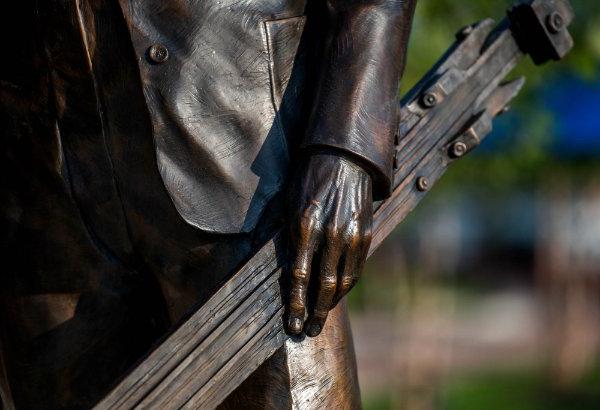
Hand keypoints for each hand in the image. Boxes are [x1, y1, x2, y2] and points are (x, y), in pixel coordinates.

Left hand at [287, 152, 371, 336]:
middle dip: (313, 311)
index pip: (298, 275)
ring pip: (342, 281)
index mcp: (305, 225)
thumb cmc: (309, 179)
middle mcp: (330, 233)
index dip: (295, 303)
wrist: (344, 157)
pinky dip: (346, 286)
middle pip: (322, 284)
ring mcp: (351, 234)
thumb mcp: (288, 203)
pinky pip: (356, 268)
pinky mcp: (365, 233)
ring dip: (330, 304)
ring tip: (321, 318)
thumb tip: (283, 270)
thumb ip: (285, 237)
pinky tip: (337, 295)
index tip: (291, 323)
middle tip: (307, 330)